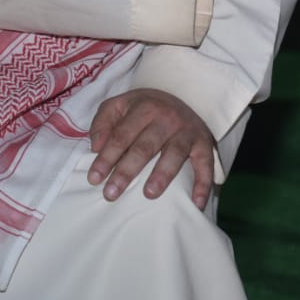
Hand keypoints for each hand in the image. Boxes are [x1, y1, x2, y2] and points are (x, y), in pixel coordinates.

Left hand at [86, 88, 215, 209]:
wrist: (185, 96)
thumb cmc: (146, 108)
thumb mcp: (121, 105)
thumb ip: (103, 121)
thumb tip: (95, 147)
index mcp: (144, 108)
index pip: (121, 135)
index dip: (107, 157)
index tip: (94, 179)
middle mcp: (167, 118)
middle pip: (145, 146)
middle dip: (126, 170)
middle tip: (111, 193)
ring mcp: (187, 131)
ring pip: (174, 153)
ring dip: (162, 174)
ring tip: (149, 194)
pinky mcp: (204, 143)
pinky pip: (205, 164)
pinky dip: (202, 183)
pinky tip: (196, 203)